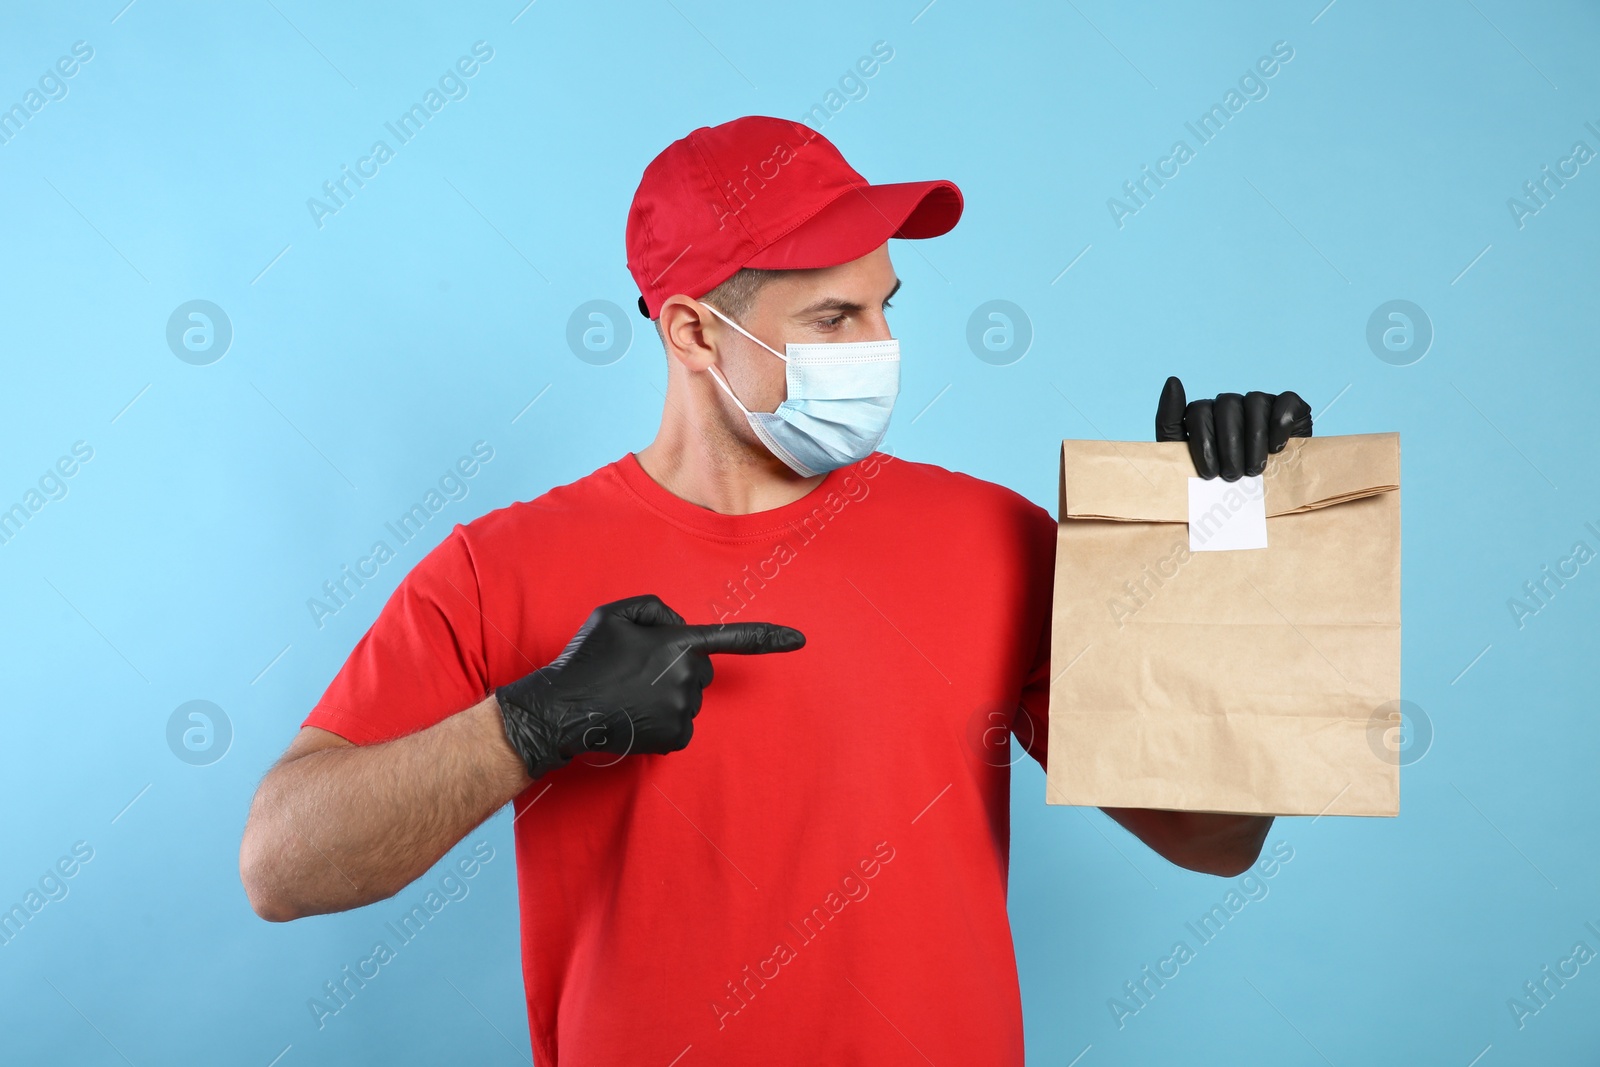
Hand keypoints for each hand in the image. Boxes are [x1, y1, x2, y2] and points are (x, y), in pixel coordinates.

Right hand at [495, 594, 804, 778]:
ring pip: (689, 698)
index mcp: (677, 643)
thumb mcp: (614, 614)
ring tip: (629, 695)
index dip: (769, 638)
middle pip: (701, 670)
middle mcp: (688, 677)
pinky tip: (636, 716)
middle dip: (678, 669)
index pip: (732, 638)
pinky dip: (664, 721)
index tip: (801, 640)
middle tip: (636, 672)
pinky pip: (681, 724)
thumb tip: (678, 627)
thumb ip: (655, 609)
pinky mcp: (676, 737)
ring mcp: (683, 709)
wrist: (563, 709)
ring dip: (667, 695)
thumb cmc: (587, 658)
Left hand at [1155, 376, 1311, 479]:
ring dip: (1254, 439)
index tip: (1210, 473)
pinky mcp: (1290, 408)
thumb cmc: (1217, 486)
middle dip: (1229, 446)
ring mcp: (1261, 404)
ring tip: (1254, 469)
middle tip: (1233, 476)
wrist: (1256, 508)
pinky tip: (1276, 448)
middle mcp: (1231, 405)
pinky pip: (1286, 401)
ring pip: (1255, 401)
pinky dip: (1280, 424)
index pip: (1198, 411)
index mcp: (1205, 415)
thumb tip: (1173, 380)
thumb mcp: (1183, 460)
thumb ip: (1169, 421)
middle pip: (1226, 406)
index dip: (1204, 443)